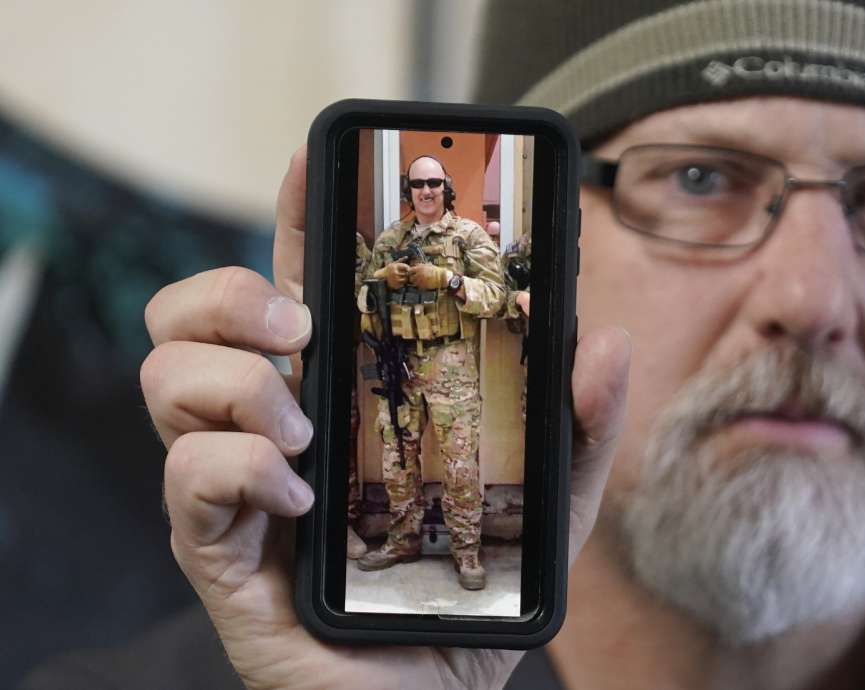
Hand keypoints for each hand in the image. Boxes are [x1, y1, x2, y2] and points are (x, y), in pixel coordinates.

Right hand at [141, 145, 631, 689]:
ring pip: (169, 378)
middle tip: (303, 322)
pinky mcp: (219, 550)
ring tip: (308, 428)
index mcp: (344, 396)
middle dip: (230, 290)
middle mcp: (277, 426)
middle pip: (196, 314)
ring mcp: (238, 484)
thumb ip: (578, 426)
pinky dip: (238, 466)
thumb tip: (604, 342)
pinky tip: (300, 494)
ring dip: (238, 380)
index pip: (301, 283)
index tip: (308, 160)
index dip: (294, 214)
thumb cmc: (471, 596)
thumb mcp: (548, 503)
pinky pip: (187, 477)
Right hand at [374, 261, 410, 289]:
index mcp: (395, 267)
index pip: (406, 267)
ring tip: (402, 278)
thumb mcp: (393, 264)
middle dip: (406, 274)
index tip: (407, 269)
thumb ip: (400, 260)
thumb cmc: (388, 269)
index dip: (408, 268)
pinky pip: (402, 284)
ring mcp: (394, 279)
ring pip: (405, 280)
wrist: (380, 277)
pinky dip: (402, 283)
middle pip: (406, 274)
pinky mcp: (394, 284)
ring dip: (405, 279)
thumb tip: (407, 256)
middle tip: (405, 274)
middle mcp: (395, 273)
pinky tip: (399, 281)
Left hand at [407, 262, 449, 289]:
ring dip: (416, 282)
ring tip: (420, 282)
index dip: (411, 272)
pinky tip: (423, 284)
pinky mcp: (424, 285)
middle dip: (413, 278)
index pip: (410, 271)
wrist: (442, 276)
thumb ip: (420, 266)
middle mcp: (418, 274)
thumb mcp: (427, 265)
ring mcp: (421, 280)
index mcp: (419, 268)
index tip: (413, 273)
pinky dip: (420, 286)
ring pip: (414, 283)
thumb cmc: (435, 270)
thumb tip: (415, 266)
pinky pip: (418, 286)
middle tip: (416, 279)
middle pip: (411, 278)